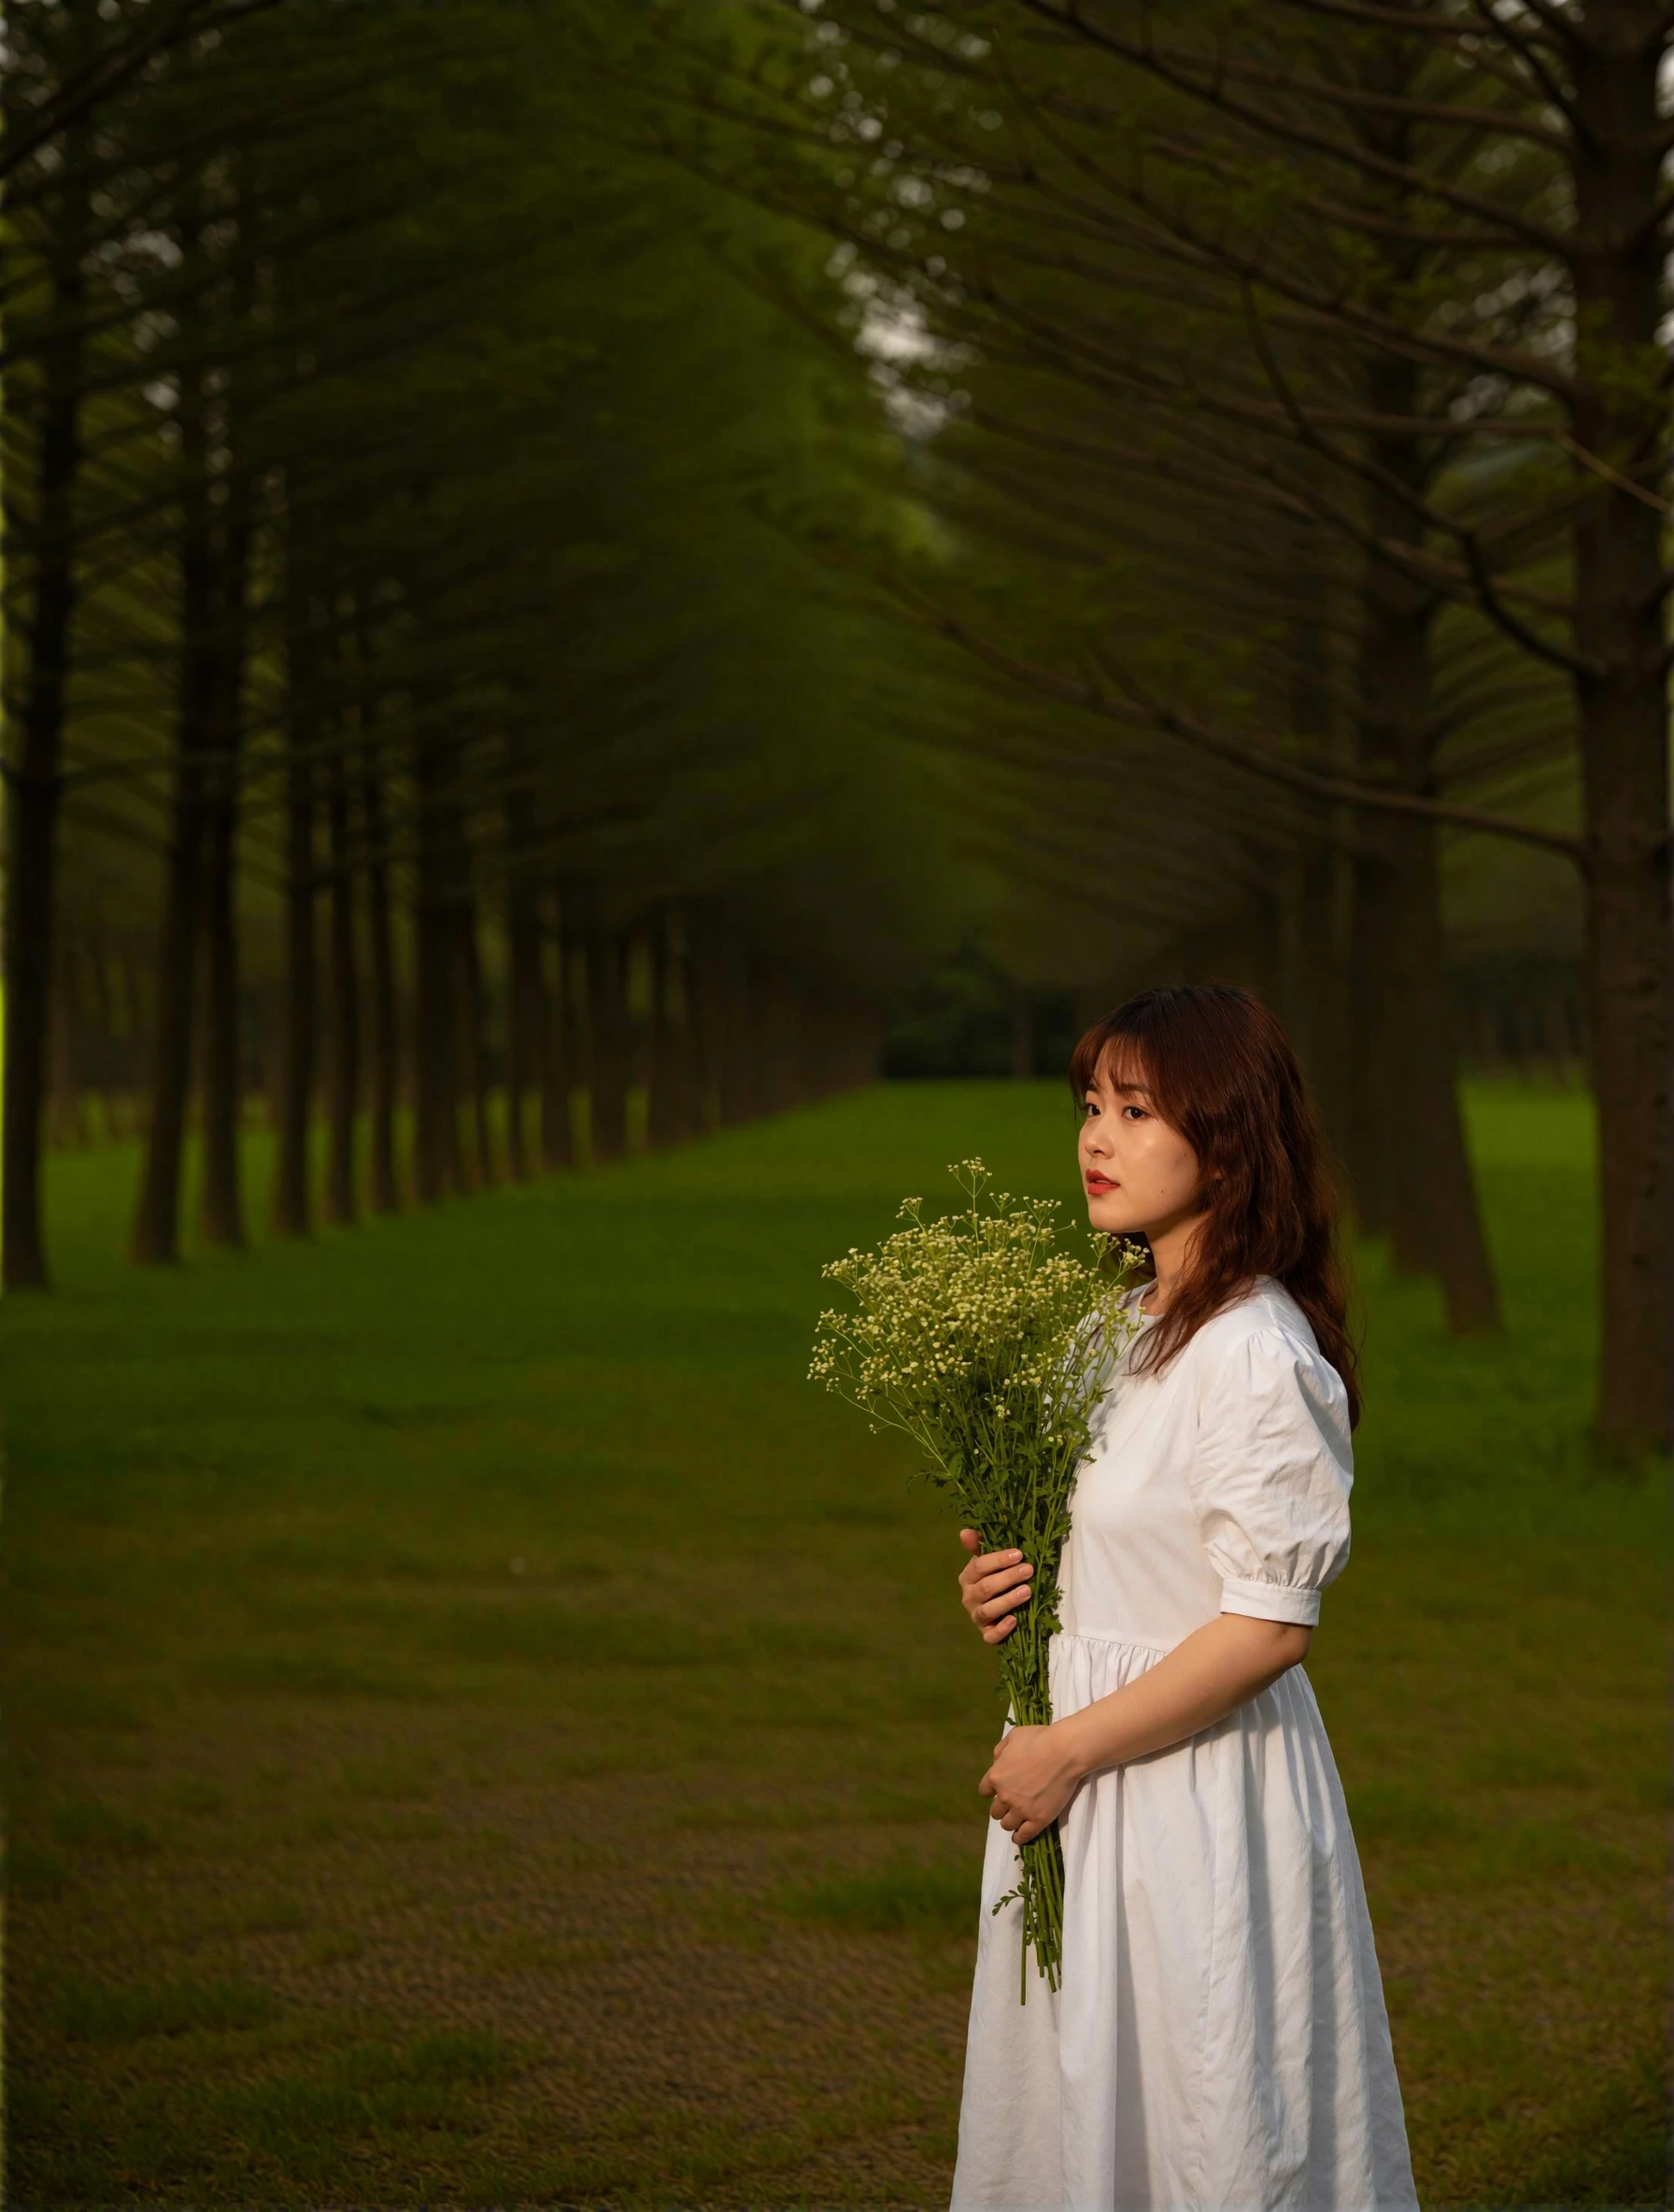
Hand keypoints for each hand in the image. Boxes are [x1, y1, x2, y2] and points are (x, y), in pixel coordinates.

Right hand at [957, 1529, 1033, 1644]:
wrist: (995, 1609)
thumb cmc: (993, 1578)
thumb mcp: (987, 1561)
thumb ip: (978, 1546)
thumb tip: (964, 1532)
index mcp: (967, 1577)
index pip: (979, 1567)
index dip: (998, 1560)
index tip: (1019, 1554)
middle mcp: (968, 1597)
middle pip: (986, 1588)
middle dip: (1008, 1578)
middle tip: (1029, 1570)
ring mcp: (976, 1617)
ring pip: (988, 1610)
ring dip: (1008, 1600)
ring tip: (1028, 1591)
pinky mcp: (986, 1634)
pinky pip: (990, 1636)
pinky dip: (1001, 1629)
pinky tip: (1014, 1620)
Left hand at [979, 1722, 1082, 1845]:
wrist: (1064, 1752)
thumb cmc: (1040, 1739)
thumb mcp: (1014, 1736)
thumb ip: (1001, 1749)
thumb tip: (997, 1760)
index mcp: (996, 1776)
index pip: (984, 1791)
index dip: (991, 1791)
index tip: (997, 1791)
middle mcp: (1005, 1796)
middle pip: (995, 1811)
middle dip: (1001, 1808)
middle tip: (1011, 1804)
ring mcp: (1021, 1809)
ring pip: (1007, 1825)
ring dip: (1010, 1822)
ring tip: (1017, 1819)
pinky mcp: (1038, 1819)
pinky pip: (1024, 1836)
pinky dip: (1019, 1838)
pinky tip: (1019, 1837)